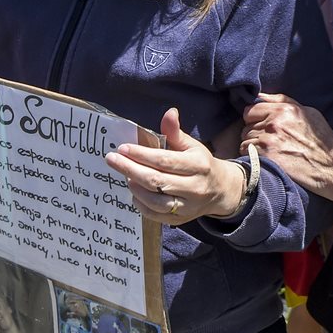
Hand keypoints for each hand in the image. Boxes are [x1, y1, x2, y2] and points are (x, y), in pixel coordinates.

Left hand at [104, 108, 245, 223]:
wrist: (221, 191)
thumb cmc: (201, 164)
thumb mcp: (192, 146)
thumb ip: (176, 132)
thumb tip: (169, 112)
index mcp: (198, 165)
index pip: (165, 160)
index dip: (141, 154)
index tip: (123, 148)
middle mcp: (195, 187)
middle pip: (156, 181)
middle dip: (130, 169)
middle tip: (112, 160)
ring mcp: (188, 207)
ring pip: (156, 201)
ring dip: (135, 188)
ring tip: (125, 176)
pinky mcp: (181, 220)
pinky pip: (156, 215)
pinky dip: (141, 205)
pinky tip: (134, 192)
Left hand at [241, 93, 332, 189]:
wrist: (331, 166)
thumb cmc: (321, 139)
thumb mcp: (307, 112)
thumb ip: (282, 101)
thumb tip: (259, 96)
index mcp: (283, 110)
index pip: (249, 110)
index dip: (253, 118)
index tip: (260, 125)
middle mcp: (273, 123)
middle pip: (246, 126)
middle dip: (253, 132)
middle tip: (267, 140)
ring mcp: (268, 141)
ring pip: (245, 140)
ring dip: (252, 145)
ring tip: (268, 150)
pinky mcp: (266, 157)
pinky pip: (246, 153)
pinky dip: (252, 156)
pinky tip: (265, 158)